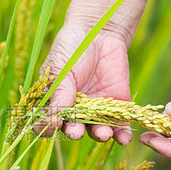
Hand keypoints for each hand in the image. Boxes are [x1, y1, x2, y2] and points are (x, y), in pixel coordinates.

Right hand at [37, 25, 132, 142]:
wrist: (100, 31)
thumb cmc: (72, 48)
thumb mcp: (61, 69)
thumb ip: (60, 93)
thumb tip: (54, 118)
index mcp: (55, 102)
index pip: (47, 122)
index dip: (48, 128)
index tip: (54, 124)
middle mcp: (75, 111)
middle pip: (73, 130)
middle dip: (74, 133)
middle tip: (75, 132)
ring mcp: (96, 110)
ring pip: (96, 130)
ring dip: (99, 135)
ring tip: (103, 133)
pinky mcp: (117, 106)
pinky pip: (119, 126)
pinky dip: (122, 135)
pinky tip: (123, 138)